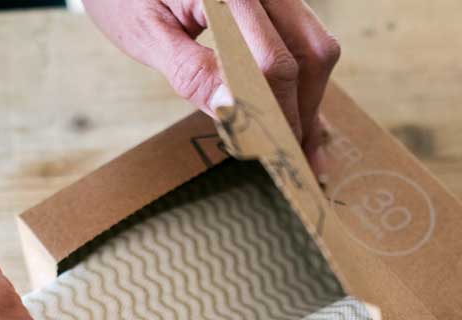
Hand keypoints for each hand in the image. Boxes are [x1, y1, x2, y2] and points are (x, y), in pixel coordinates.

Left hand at [84, 0, 339, 166]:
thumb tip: (233, 110)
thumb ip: (190, 70)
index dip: (277, 115)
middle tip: (290, 160)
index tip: (274, 155)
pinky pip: (301, 40)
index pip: (273, 62)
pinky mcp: (273, 1)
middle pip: (310, 54)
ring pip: (315, 48)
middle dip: (302, 111)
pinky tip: (296, 116)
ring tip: (296, 146)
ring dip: (307, 99)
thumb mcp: (146, 34)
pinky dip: (300, 81)